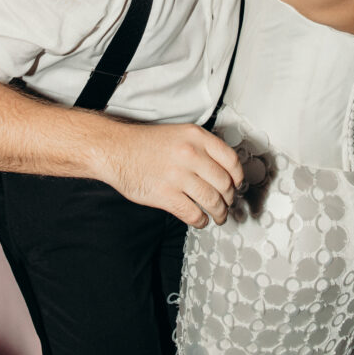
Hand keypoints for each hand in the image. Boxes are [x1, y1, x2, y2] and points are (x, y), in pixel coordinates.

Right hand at [102, 120, 242, 227]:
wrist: (116, 150)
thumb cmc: (144, 143)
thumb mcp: (178, 133)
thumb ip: (201, 147)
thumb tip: (222, 169)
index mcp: (196, 137)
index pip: (231, 160)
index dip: (238, 177)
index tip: (237, 184)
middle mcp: (191, 154)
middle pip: (224, 184)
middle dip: (229, 199)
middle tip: (227, 204)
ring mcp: (179, 176)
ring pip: (212, 201)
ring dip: (219, 213)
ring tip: (218, 216)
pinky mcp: (166, 195)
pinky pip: (193, 214)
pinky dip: (201, 221)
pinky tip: (200, 220)